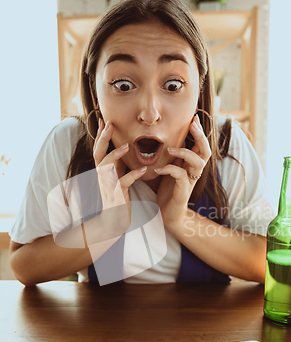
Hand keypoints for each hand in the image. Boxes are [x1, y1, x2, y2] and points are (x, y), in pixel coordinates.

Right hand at [84, 119, 146, 243]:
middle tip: (109, 123)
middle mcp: (102, 176)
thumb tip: (124, 147)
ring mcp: (107, 186)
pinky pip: (122, 184)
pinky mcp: (116, 196)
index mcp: (103, 170)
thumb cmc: (118, 198)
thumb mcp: (118, 177)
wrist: (114, 222)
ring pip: (105, 167)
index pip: (99, 148)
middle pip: (98, 153)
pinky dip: (132, 176)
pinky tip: (143, 171)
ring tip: (127, 146)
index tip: (104, 119)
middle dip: (102, 138)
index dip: (100, 134)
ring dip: (115, 155)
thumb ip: (119, 164)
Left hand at [154, 115, 210, 230]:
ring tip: (170, 149)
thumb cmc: (166, 189)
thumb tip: (162, 135)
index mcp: (190, 164)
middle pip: (206, 150)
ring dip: (184, 153)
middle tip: (192, 124)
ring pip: (198, 163)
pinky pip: (181, 177)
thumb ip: (169, 154)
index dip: (199, 130)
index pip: (201, 144)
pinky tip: (157, 169)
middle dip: (200, 136)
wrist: (166, 214)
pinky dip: (169, 170)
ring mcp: (191, 182)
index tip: (193, 117)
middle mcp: (194, 171)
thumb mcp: (167, 167)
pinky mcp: (183, 192)